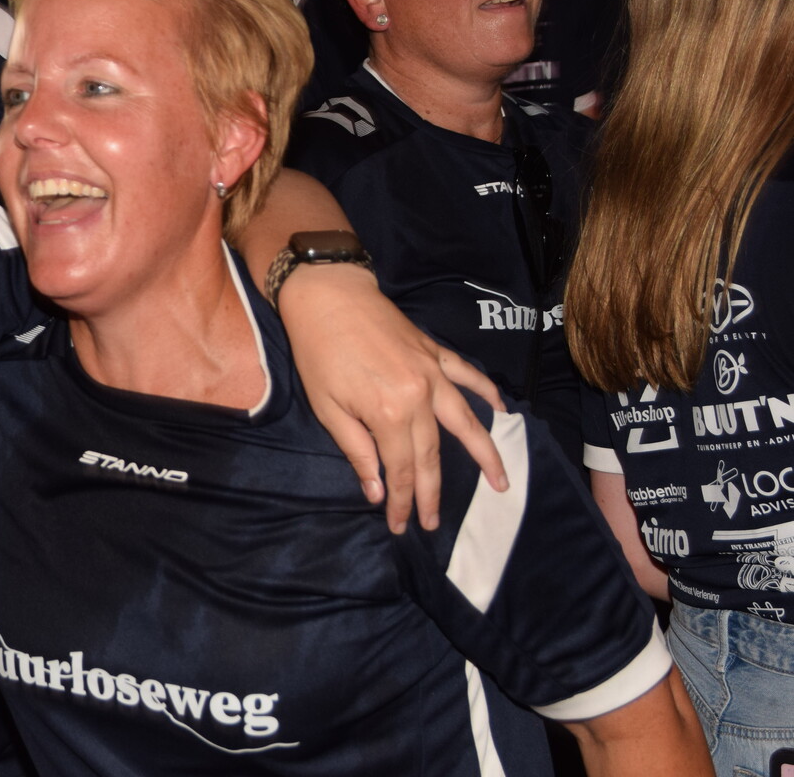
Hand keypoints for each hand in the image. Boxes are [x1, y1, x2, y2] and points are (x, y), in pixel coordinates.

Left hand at [278, 264, 508, 533]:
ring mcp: (433, 372)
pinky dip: (488, 393)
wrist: (328, 295)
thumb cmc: (318, 352)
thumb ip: (356, 450)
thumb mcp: (327, 407)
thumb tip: (377, 490)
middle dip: (432, 492)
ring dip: (485, 454)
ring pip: (466, 421)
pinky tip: (502, 411)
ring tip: (500, 482)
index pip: (400, 469)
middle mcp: (420, 396)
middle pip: (432, 455)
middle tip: (435, 522)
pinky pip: (469, 376)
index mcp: (389, 413)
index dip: (401, 500)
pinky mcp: (435, 352)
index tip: (401, 524)